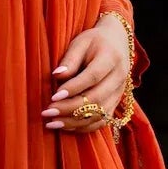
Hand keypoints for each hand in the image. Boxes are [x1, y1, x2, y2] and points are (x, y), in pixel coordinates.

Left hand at [45, 13, 130, 134]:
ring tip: (52, 124)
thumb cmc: (94, 41)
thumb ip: (69, 59)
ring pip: (100, 114)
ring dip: (75, 122)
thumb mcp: (81, 42)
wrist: (118, 42)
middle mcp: (119, 77)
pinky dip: (84, 127)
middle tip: (48, 112)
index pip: (93, 76)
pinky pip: (103, 121)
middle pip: (96, 98)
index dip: (73, 88)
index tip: (53, 96)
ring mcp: (120, 92)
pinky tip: (66, 127)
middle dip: (70, 108)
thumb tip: (56, 76)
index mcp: (111, 58)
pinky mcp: (116, 103)